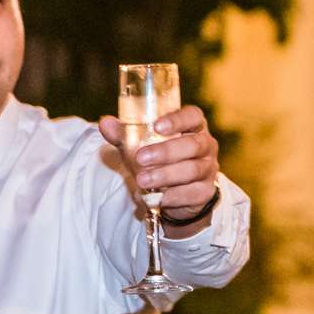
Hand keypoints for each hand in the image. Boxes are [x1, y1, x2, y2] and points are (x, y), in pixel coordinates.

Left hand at [97, 105, 220, 233]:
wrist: (171, 195)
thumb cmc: (157, 161)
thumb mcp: (139, 146)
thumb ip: (124, 135)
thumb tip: (105, 123)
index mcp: (193, 127)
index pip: (192, 116)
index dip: (177, 119)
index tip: (157, 126)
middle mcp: (205, 146)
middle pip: (193, 145)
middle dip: (166, 151)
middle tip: (140, 158)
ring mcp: (208, 169)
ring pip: (192, 170)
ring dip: (165, 175)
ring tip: (142, 180)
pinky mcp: (204, 192)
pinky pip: (191, 193)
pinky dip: (172, 196)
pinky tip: (157, 198)